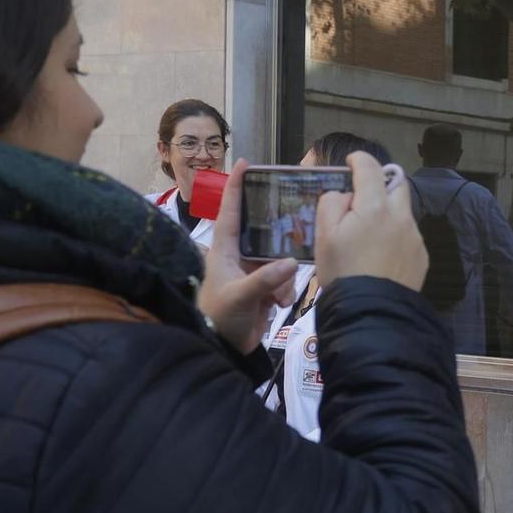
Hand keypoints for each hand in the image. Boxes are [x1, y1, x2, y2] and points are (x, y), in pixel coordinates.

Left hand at [197, 159, 297, 352]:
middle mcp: (238, 256)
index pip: (229, 211)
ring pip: (279, 260)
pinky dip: (284, 291)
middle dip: (278, 242)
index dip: (235, 186)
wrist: (223, 349)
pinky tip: (279, 305)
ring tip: (277, 297)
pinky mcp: (263, 288)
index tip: (245, 163)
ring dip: (283, 278)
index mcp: (224, 250)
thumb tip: (291, 262)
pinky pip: (283, 279)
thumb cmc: (219, 318)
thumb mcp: (240, 297)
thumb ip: (266, 279)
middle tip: (293, 233)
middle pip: (264, 235)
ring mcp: (251, 272)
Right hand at [317, 152, 428, 291]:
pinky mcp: (421, 257)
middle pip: (397, 185)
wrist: (372, 312)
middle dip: (381, 183)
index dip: (359, 160)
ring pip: (403, 213)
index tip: (351, 161)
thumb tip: (346, 194)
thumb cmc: (343, 272)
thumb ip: (332, 204)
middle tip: (363, 195)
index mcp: (375, 207)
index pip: (371, 169)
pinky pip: (408, 236)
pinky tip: (381, 254)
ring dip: (387, 213)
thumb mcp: (324, 235)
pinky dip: (395, 235)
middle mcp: (401, 218)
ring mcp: (415, 238)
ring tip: (367, 234)